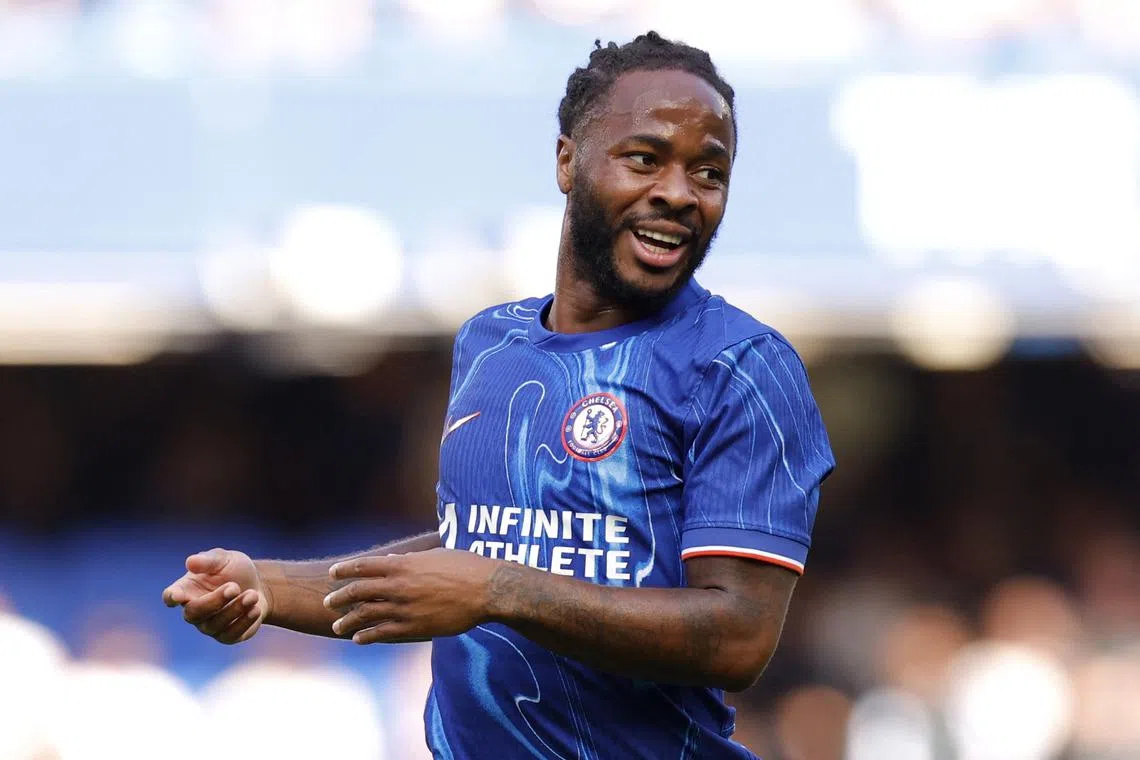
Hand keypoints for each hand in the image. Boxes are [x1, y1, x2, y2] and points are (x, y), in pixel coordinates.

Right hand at [162, 548, 270, 644]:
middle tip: (234, 586)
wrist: (258, 585)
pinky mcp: (227, 636)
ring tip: (252, 594)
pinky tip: (255, 609)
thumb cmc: (234, 570)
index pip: (171, 596)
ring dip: (234, 609)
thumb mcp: (224, 559)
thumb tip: (190, 562)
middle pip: (193, 613)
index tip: (177, 596)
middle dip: (214, 601)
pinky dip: (244, 622)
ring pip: (214, 625)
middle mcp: (194, 611)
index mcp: (187, 589)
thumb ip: (208, 560)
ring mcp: (209, 626)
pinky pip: (230, 635)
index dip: (172, 597)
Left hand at [323, 548, 497, 643]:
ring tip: (338, 626)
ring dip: (348, 621)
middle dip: (339, 597)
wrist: (486, 590)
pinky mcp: (414, 628)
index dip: (345, 570)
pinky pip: (383, 634)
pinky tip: (359, 639)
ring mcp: (404, 608)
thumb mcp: (435, 555)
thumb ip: (409, 560)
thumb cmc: (465, 566)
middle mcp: (398, 586)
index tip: (333, 574)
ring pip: (366, 615)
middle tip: (328, 602)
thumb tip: (389, 561)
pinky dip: (368, 636)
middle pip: (358, 592)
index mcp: (403, 565)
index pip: (364, 566)